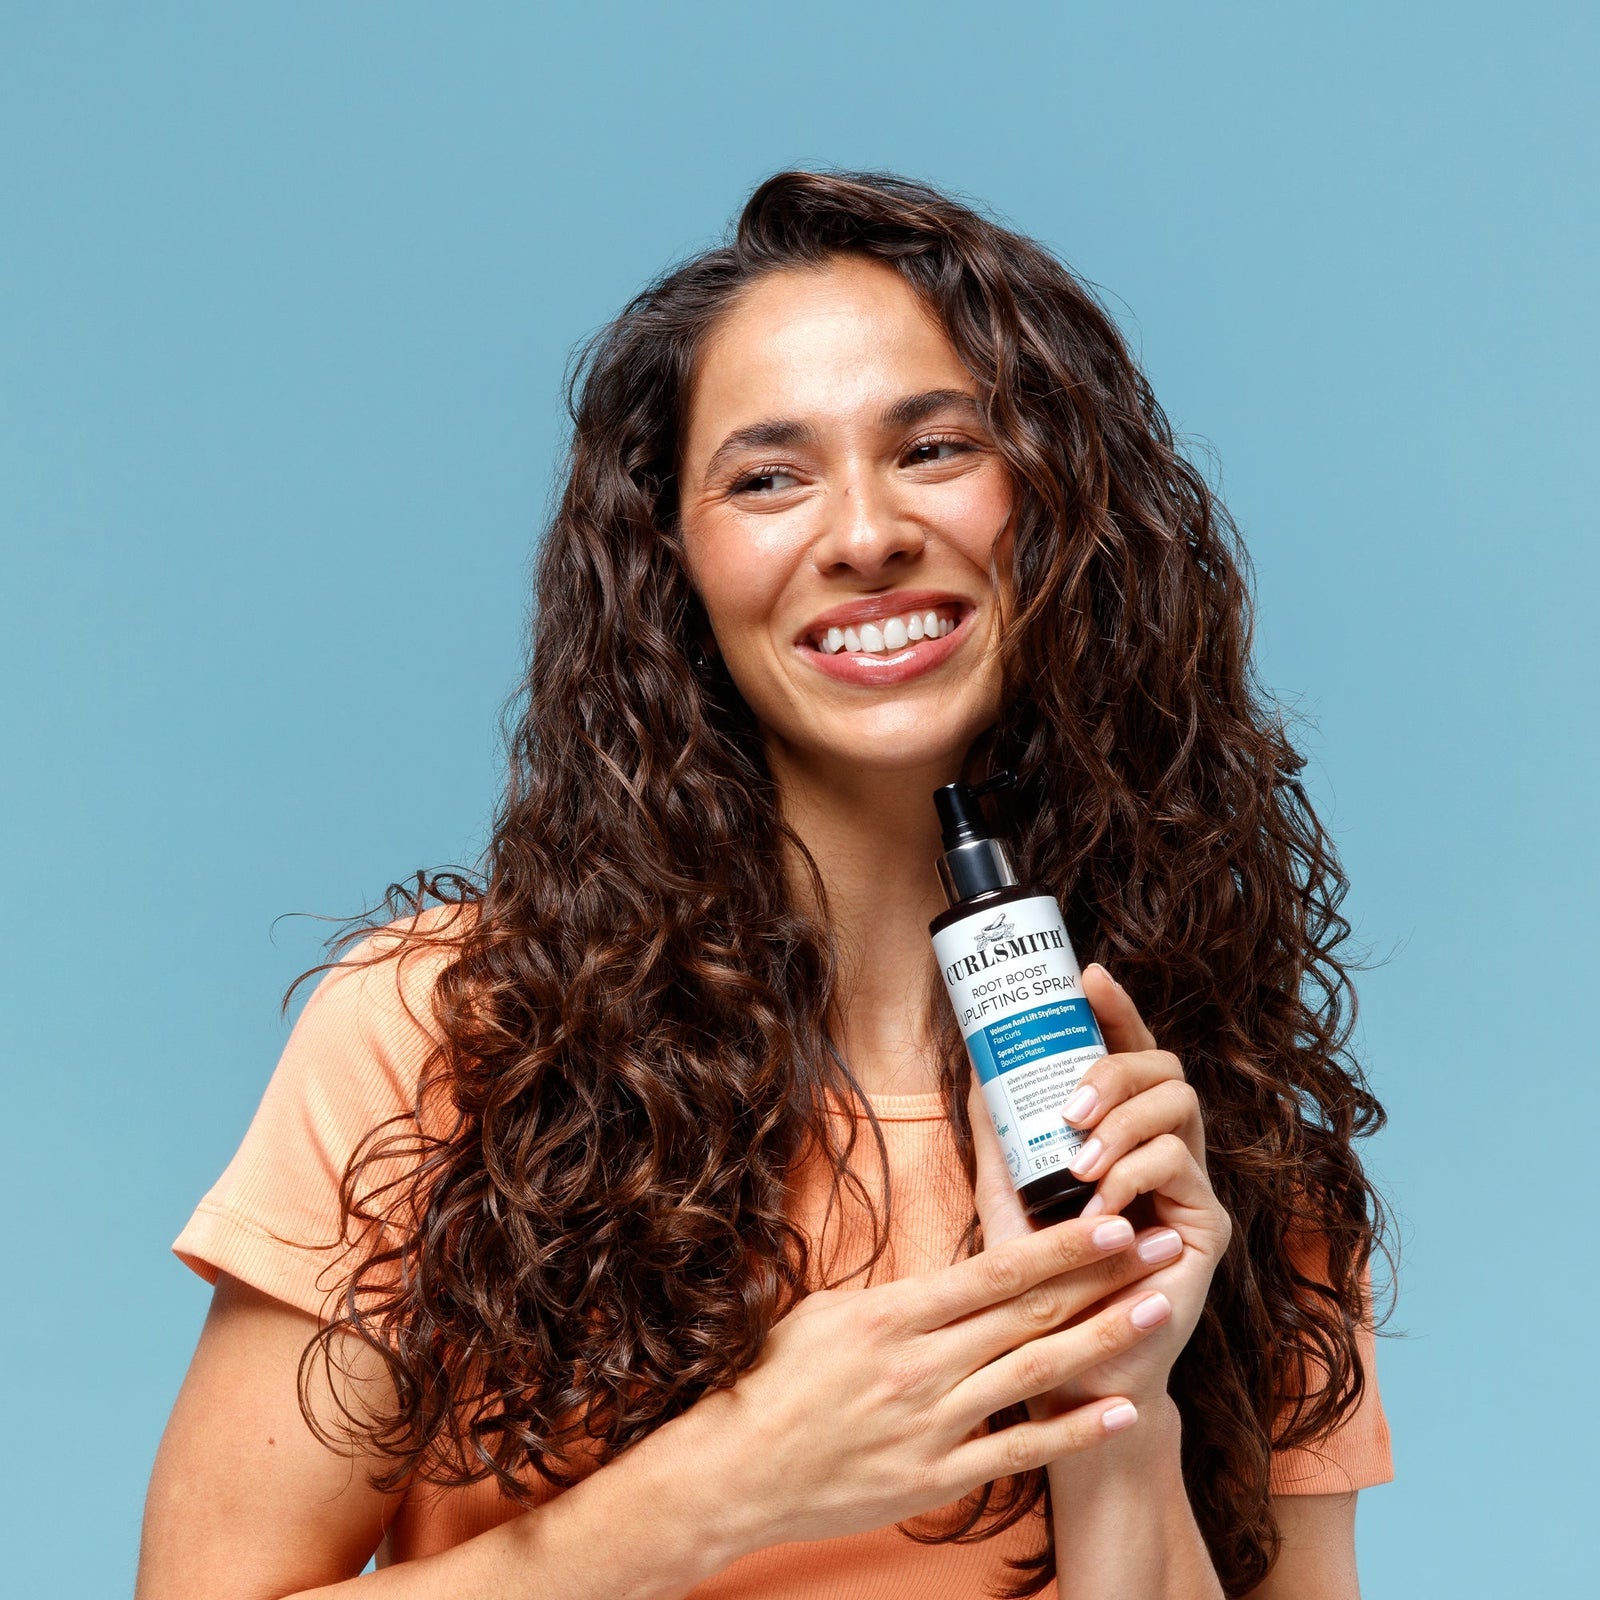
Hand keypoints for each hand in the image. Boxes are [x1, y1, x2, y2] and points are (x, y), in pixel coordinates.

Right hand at [672, 1203, 1175, 1555]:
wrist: (735, 1469)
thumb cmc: (775, 1381)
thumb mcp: (829, 1313)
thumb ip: (900, 1296)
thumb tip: (955, 1274)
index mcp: (895, 1314)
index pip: (996, 1270)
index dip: (1061, 1244)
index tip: (1112, 1220)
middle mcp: (921, 1364)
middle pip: (1032, 1312)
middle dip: (1104, 1276)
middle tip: (1162, 1245)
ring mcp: (933, 1424)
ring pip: (1037, 1374)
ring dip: (1105, 1340)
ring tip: (1160, 1311)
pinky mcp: (936, 1478)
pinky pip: (1018, 1453)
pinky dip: (1074, 1432)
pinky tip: (1124, 1410)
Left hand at [1016, 962, 1231, 1414]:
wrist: (1069, 1366)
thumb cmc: (1040, 1281)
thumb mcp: (1008, 1195)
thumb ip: (1002, 1134)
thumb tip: (979, 1064)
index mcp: (1122, 1132)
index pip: (1130, 1054)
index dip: (1116, 1011)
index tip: (1088, 975)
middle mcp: (1164, 1148)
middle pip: (1163, 1067)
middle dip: (1113, 1071)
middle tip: (1067, 1109)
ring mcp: (1191, 1184)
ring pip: (1177, 1106)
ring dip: (1121, 1121)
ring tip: (1078, 1161)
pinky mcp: (1207, 1224)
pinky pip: (1181, 1165)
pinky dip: (1135, 1172)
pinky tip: (1100, 1205)